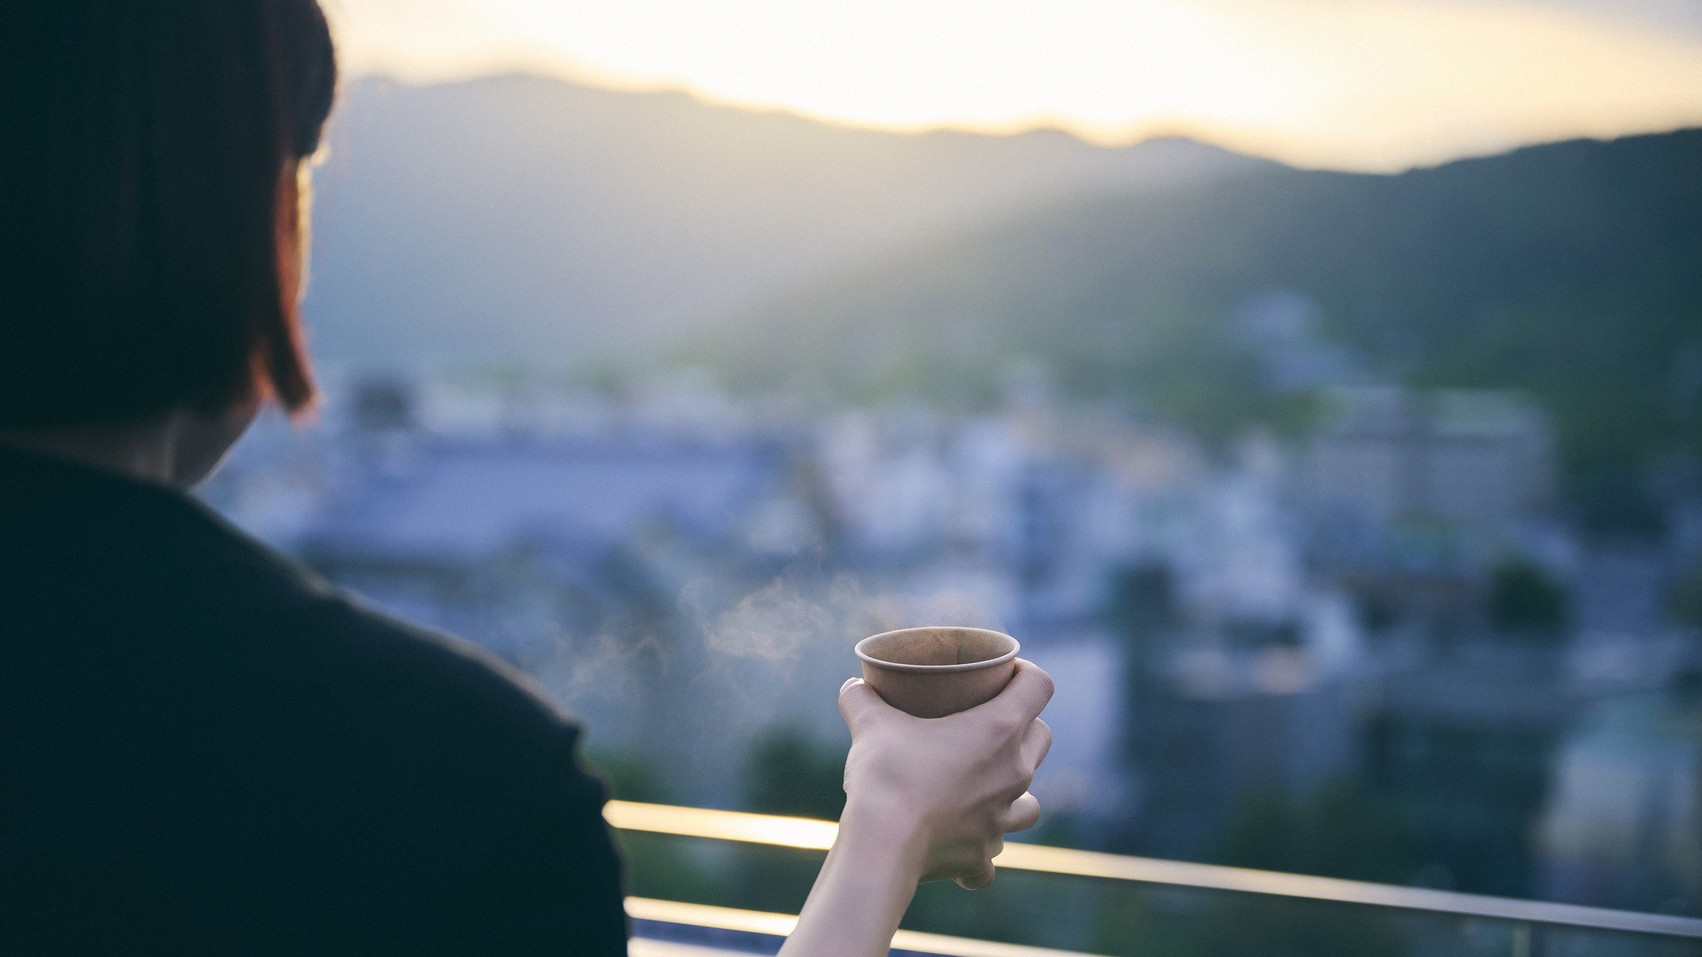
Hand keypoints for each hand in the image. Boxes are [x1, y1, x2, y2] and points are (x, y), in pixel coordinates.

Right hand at [836, 659, 1053, 889]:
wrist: (884, 845)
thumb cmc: (887, 775)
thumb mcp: (871, 724)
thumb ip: (862, 698)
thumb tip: (853, 685)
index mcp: (999, 729)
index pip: (1038, 686)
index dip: (1026, 673)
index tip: (1005, 675)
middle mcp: (1014, 773)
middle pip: (1042, 737)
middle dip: (1024, 727)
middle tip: (988, 724)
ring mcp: (1002, 818)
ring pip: (1031, 803)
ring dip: (1014, 794)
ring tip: (985, 789)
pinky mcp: (981, 854)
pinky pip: (991, 854)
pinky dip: (979, 849)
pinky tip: (960, 844)